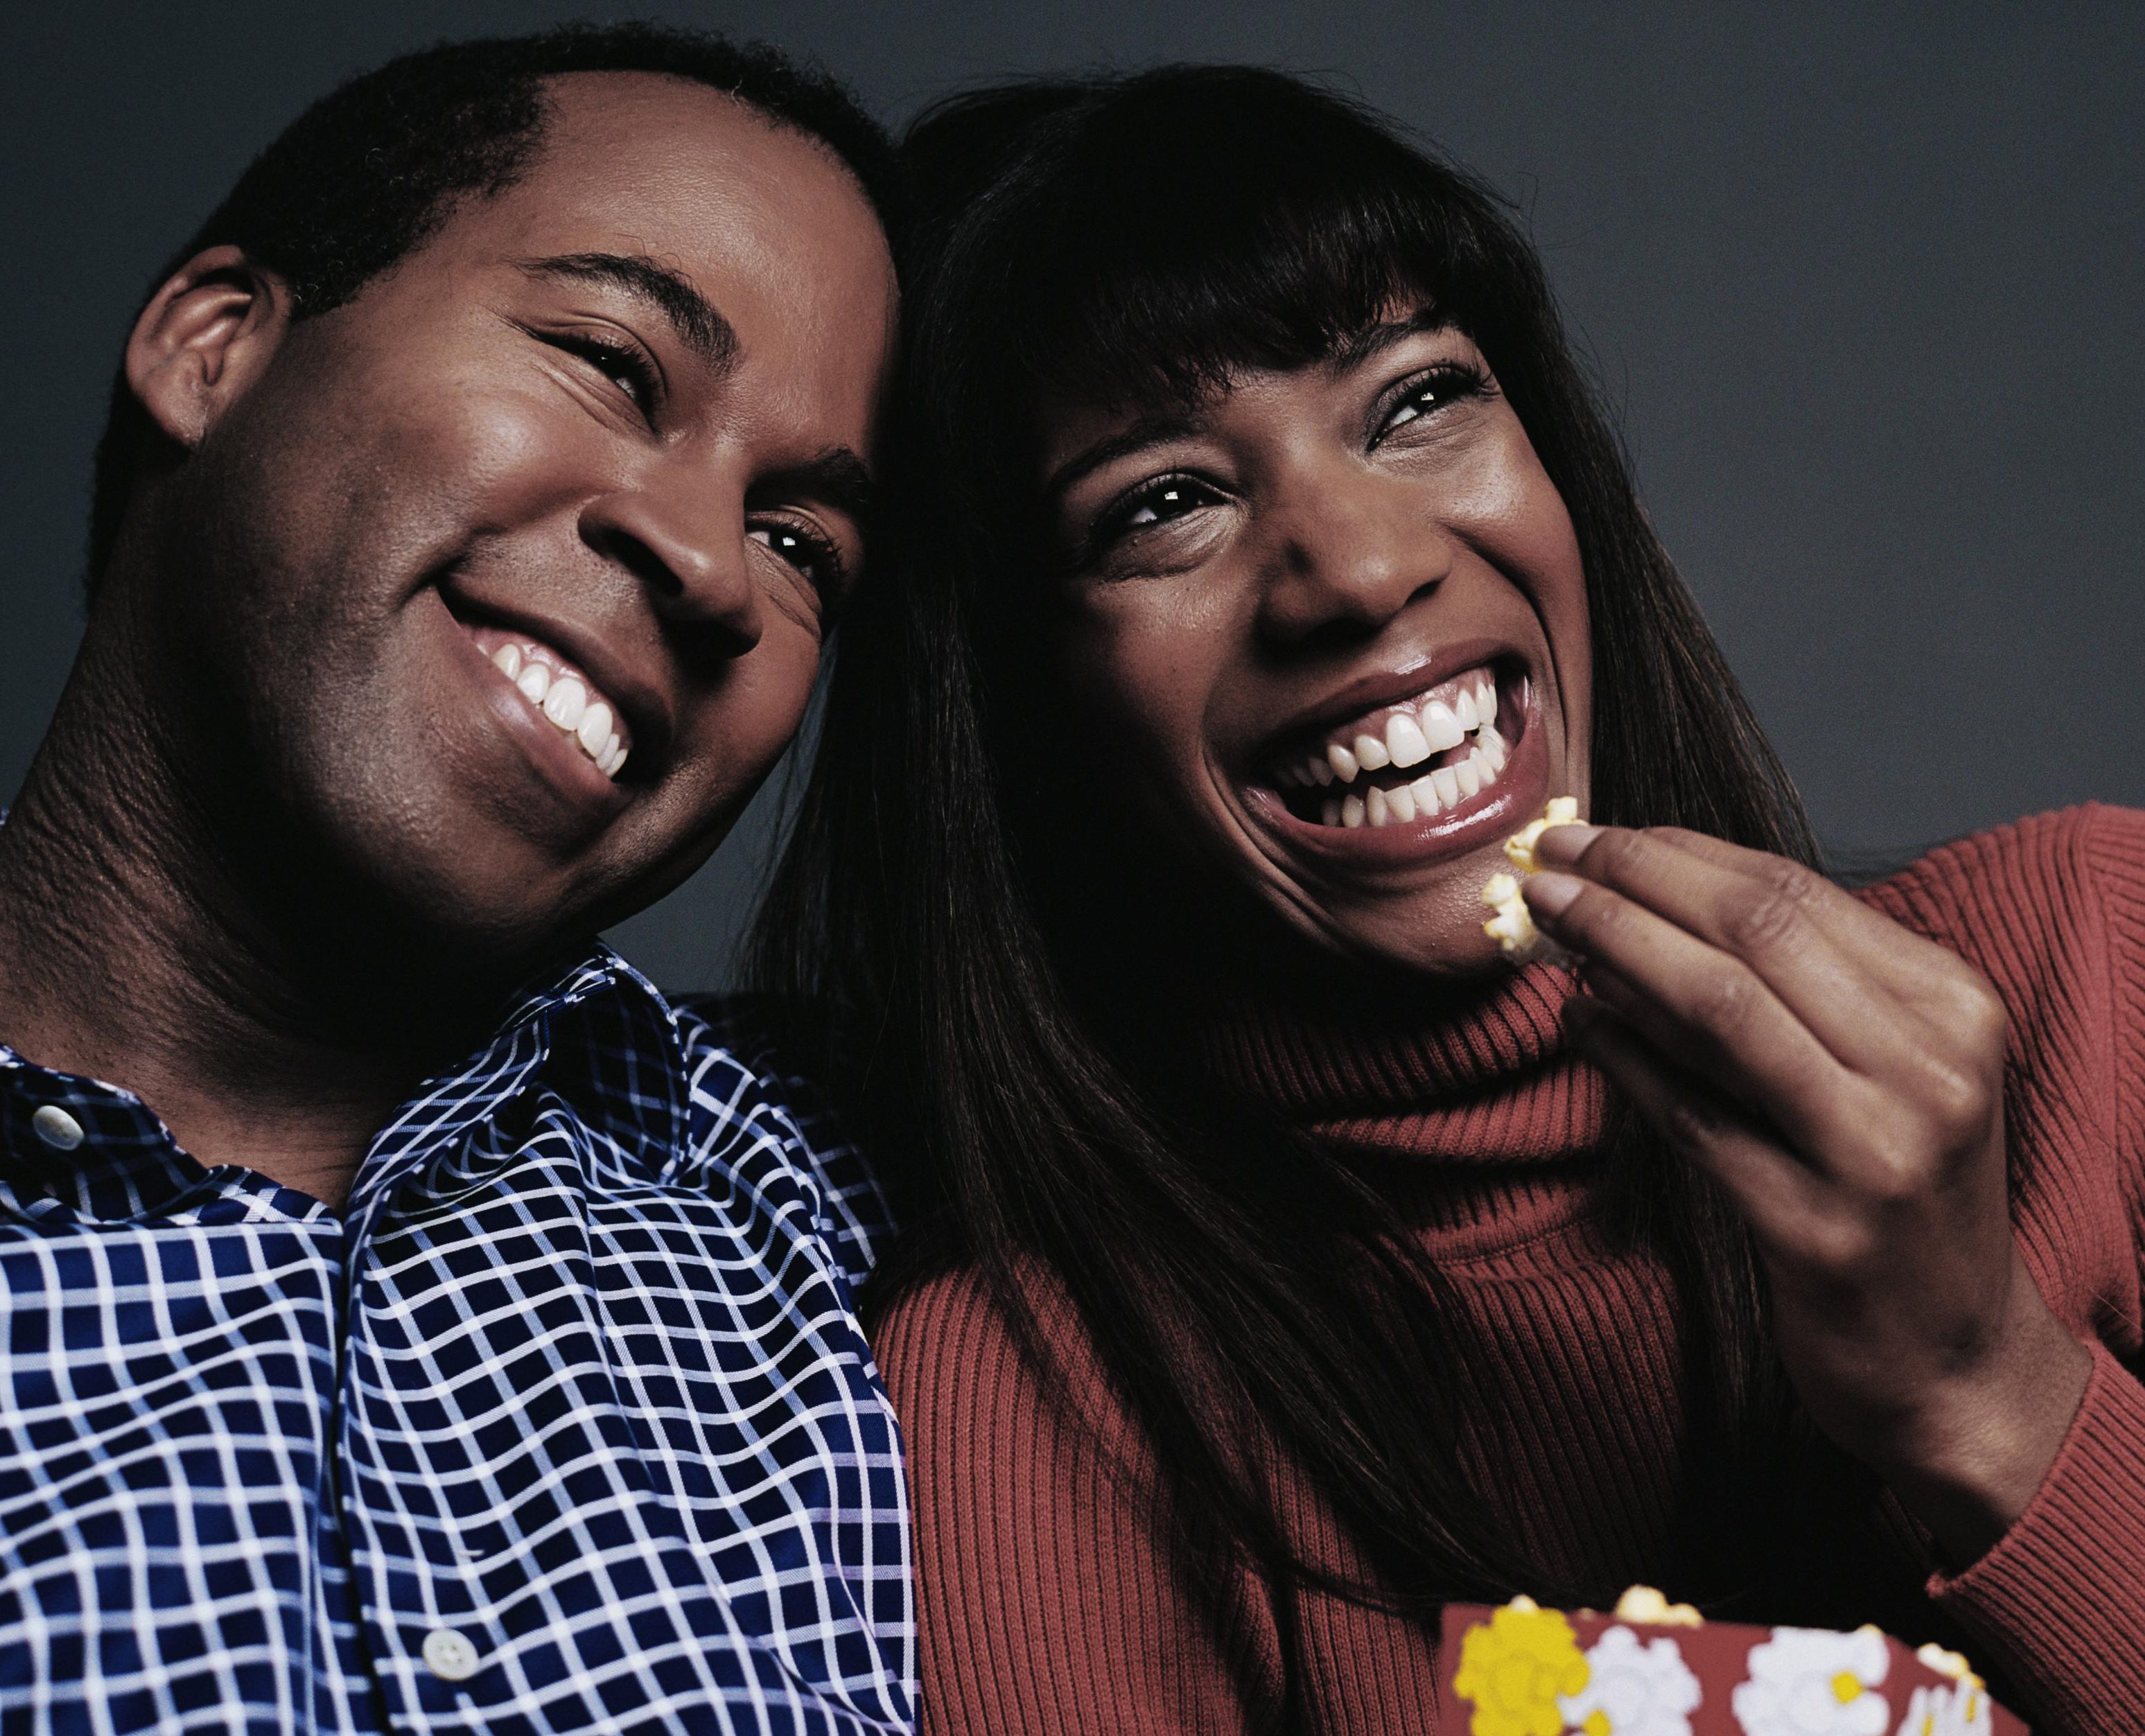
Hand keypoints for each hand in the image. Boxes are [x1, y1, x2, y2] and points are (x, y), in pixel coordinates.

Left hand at [1523, 823, 2090, 1563]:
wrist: (1953, 1358)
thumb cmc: (1896, 1191)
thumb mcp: (1881, 1069)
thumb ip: (1790, 986)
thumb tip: (1641, 898)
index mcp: (1951, 1007)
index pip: (1793, 892)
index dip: (1676, 852)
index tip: (1594, 832)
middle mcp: (1929, 1068)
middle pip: (1754, 931)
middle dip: (1633, 881)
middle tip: (1548, 861)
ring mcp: (1878, 1152)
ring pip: (1718, 1008)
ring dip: (1614, 950)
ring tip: (1547, 923)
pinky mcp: (1816, 1230)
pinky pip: (1690, 1118)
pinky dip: (1622, 1059)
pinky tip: (1577, 1026)